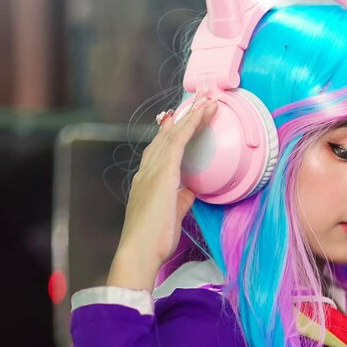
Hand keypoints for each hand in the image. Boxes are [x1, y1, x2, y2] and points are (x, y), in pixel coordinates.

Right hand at [117, 94, 217, 267]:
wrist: (139, 251)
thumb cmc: (153, 240)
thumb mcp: (172, 214)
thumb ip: (182, 198)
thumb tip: (192, 189)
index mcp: (147, 180)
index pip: (160, 149)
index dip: (171, 131)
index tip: (179, 117)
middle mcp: (147, 170)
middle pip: (167, 135)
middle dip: (184, 115)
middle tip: (199, 96)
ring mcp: (153, 169)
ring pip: (174, 132)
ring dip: (191, 113)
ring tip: (207, 97)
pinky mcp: (163, 172)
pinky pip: (179, 140)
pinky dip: (191, 124)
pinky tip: (202, 112)